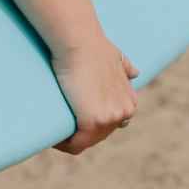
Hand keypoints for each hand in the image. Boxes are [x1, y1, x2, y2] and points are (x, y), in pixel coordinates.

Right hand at [50, 36, 139, 155]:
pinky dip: (63, 144)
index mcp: (129, 102)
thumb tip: (135, 73)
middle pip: (100, 135)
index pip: (112, 124)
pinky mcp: (92, 122)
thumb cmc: (93, 46)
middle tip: (63, 125)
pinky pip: (76, 145)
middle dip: (82, 132)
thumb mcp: (118, 58)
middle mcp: (124, 112)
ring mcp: (109, 119)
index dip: (94, 123)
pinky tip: (53, 138)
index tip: (76, 116)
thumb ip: (126, 68)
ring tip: (56, 131)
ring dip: (72, 139)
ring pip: (88, 142)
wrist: (80, 42)